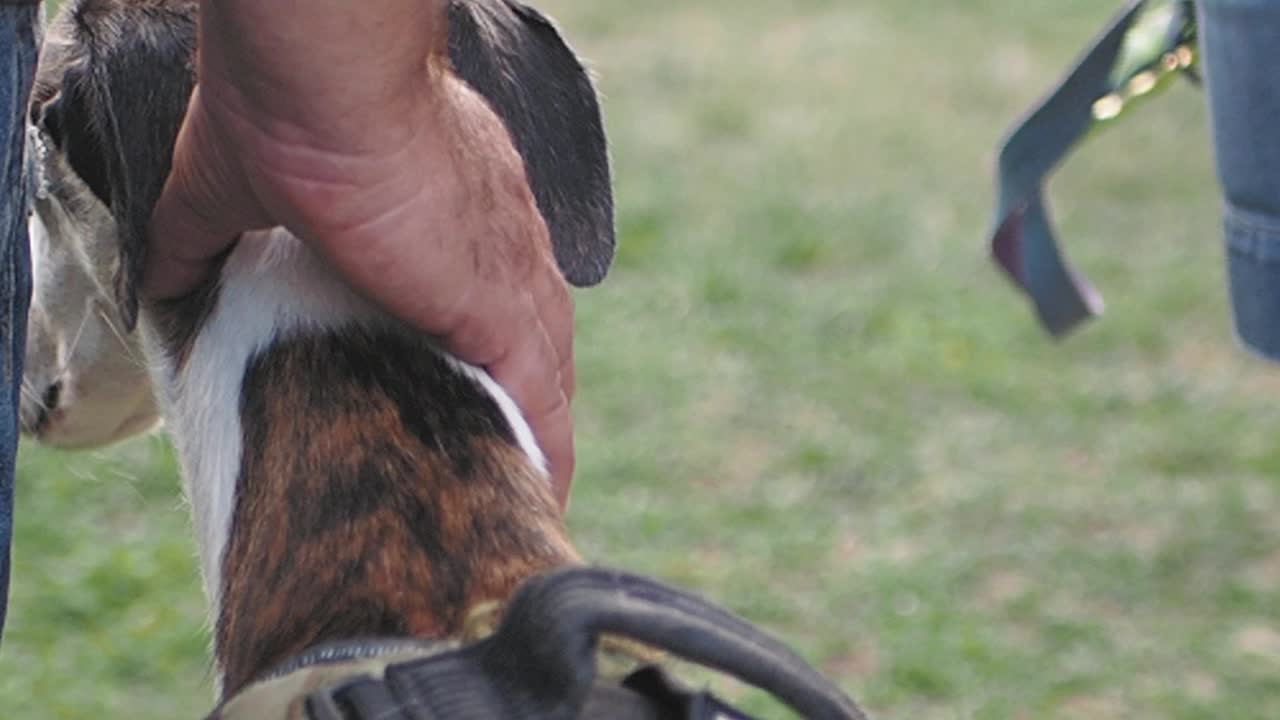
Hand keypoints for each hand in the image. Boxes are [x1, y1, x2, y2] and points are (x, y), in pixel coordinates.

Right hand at [144, 1, 575, 505]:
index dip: (478, 348)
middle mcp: (502, 239)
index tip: (459, 398)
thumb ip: (201, 238)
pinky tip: (539, 493)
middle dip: (519, 401)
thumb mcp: (229, 187)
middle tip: (502, 464)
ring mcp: (513, 271)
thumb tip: (160, 272)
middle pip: (534, 339)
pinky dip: (544, 448)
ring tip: (523, 493)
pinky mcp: (503, 305)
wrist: (323, 84)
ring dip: (537, 434)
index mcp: (449, 209)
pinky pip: (543, 397)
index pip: (484, 293)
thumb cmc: (287, 112)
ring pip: (549, 373)